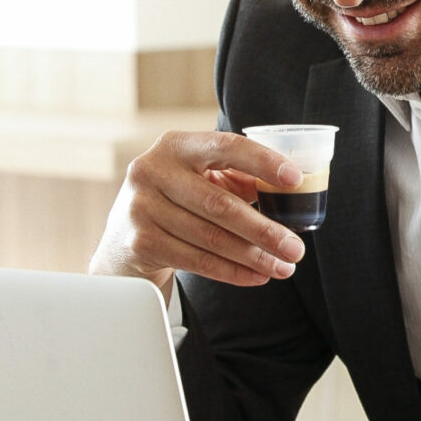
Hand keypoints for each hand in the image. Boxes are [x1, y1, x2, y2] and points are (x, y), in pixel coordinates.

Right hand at [88, 129, 306, 292]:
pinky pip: (197, 261)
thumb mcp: (201, 180)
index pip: (225, 146)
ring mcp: (141, 207)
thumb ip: (238, 179)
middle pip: (220, 204)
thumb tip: (288, 191)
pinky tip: (257, 276)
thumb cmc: (177, 203)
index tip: (296, 180)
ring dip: (254, 256)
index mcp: (175, 145)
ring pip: (211, 237)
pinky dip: (233, 271)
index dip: (263, 161)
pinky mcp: (140, 242)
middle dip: (264, 229)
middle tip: (296, 247)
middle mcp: (152, 170)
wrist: (123, 240)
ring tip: (284, 266)